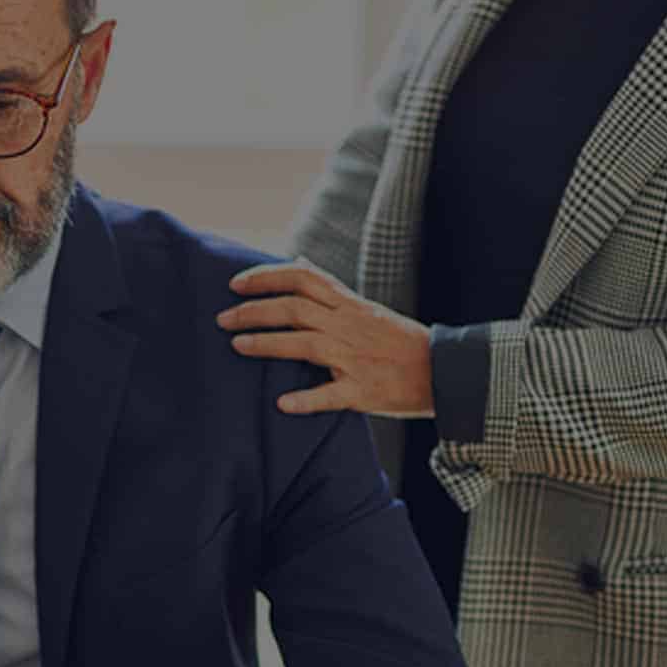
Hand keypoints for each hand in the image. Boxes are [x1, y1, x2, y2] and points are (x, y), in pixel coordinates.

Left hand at [219, 260, 434, 417]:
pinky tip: (281, 403)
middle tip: (222, 318)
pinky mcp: (364, 391)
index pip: (302, 277)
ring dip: (266, 344)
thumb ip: (330, 290)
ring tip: (237, 345)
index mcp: (349, 304)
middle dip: (253, 311)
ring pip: (304, 344)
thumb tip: (298, 263)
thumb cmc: (399, 341)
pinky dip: (306, 400)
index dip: (266, 277)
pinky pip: (331, 394)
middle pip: (294, 308)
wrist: (444, 371)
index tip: (235, 284)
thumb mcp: (365, 307)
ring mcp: (355, 358)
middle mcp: (349, 326)